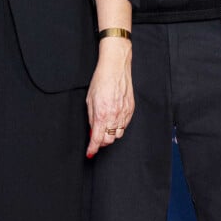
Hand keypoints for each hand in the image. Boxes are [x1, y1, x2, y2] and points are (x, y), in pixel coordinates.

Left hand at [86, 37, 133, 157]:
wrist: (115, 67)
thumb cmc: (101, 80)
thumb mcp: (90, 99)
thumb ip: (91, 117)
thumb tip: (92, 131)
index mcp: (101, 114)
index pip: (97, 139)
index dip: (93, 148)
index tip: (90, 153)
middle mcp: (114, 115)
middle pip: (109, 140)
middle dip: (101, 141)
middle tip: (96, 136)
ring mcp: (124, 113)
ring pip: (118, 134)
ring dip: (110, 134)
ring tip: (105, 126)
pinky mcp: (131, 109)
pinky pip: (125, 125)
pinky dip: (119, 126)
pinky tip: (114, 119)